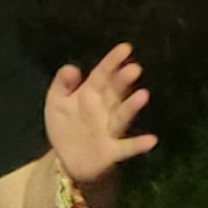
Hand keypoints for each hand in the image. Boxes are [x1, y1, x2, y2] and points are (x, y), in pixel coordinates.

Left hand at [48, 42, 160, 190]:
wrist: (66, 160)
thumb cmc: (65, 125)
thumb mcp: (56, 102)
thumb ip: (62, 84)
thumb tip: (72, 68)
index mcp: (90, 94)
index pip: (102, 74)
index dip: (112, 61)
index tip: (126, 47)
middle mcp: (104, 109)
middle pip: (115, 92)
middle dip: (123, 81)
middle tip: (134, 68)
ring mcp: (110, 129)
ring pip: (122, 115)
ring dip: (132, 106)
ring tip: (143, 94)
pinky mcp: (112, 151)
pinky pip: (127, 147)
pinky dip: (138, 144)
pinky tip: (151, 140)